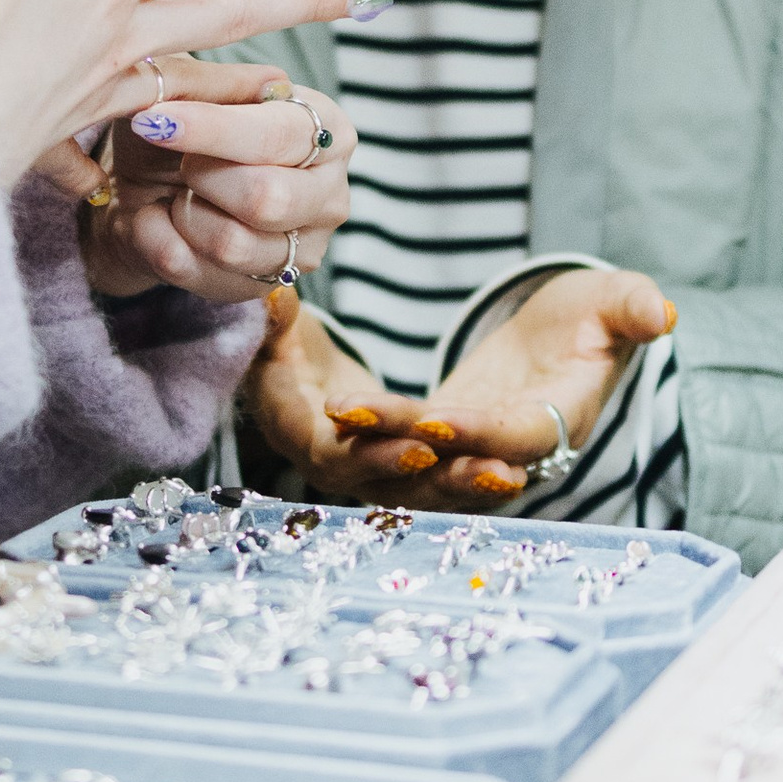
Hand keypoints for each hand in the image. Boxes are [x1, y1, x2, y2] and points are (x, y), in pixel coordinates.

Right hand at [0, 0, 386, 189]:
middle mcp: (120, 37)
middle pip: (232, 14)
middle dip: (307, 2)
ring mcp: (94, 92)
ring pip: (192, 83)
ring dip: (247, 82)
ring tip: (292, 90)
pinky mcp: (56, 132)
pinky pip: (120, 138)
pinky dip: (137, 145)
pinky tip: (133, 161)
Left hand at [75, 61, 356, 307]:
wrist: (142, 189)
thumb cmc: (174, 129)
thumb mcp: (181, 92)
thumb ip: (214, 84)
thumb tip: (268, 82)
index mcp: (324, 127)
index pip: (276, 136)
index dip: (212, 130)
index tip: (155, 121)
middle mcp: (330, 191)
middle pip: (267, 199)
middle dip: (202, 178)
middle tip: (180, 161)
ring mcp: (305, 247)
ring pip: (232, 244)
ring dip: (183, 214)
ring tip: (177, 193)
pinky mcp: (266, 286)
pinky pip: (201, 275)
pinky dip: (161, 243)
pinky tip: (162, 220)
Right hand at [234, 291, 512, 502]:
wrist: (291, 377)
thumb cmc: (282, 343)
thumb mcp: (276, 327)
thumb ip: (275, 318)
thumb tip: (272, 291)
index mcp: (294, 430)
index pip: (333, 453)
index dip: (373, 454)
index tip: (420, 446)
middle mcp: (330, 464)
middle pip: (384, 482)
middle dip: (435, 479)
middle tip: (485, 470)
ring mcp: (366, 474)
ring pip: (415, 490)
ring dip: (461, 487)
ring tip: (507, 478)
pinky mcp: (394, 471)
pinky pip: (431, 482)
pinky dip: (467, 482)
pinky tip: (510, 477)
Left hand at [332, 265, 675, 505]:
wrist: (567, 334)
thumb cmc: (595, 315)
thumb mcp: (615, 302)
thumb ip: (632, 310)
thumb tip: (663, 314)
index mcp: (562, 419)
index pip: (519, 437)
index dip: (480, 432)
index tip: (435, 419)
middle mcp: (516, 446)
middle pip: (458, 458)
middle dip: (406, 444)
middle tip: (355, 418)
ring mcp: (477, 443)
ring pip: (423, 455)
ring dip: (378, 438)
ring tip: (337, 409)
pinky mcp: (446, 431)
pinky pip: (406, 437)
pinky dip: (373, 425)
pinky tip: (335, 405)